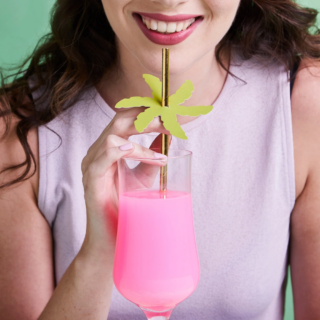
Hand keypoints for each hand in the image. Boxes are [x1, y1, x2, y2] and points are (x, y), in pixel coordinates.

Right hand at [80, 108, 169, 259]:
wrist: (112, 240)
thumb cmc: (126, 209)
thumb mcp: (143, 178)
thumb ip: (152, 157)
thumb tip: (167, 137)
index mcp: (110, 150)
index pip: (126, 121)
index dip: (147, 113)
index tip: (171, 115)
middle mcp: (99, 153)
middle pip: (120, 120)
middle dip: (147, 117)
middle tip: (170, 121)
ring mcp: (92, 164)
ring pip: (113, 135)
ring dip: (141, 134)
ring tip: (163, 140)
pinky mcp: (91, 179)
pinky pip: (104, 155)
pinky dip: (124, 150)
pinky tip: (139, 150)